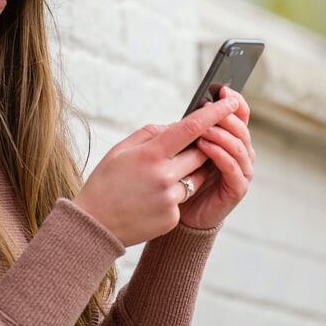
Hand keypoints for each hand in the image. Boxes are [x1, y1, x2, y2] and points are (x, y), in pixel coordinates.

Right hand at [72, 97, 238, 246]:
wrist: (95, 224)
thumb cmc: (105, 182)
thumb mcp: (120, 150)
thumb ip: (150, 134)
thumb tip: (177, 126)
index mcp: (150, 154)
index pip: (191, 128)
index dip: (215, 113)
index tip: (231, 101)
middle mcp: (164, 176)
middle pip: (201, 153)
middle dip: (200, 147)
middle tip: (185, 147)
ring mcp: (170, 199)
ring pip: (195, 178)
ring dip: (186, 173)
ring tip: (157, 178)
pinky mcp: (172, 217)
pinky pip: (184, 198)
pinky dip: (173, 195)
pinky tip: (150, 199)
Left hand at [177, 86, 254, 229]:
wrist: (181, 212)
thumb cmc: (182, 177)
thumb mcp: (184, 148)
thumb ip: (191, 131)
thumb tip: (190, 109)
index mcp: (231, 140)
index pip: (240, 115)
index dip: (234, 101)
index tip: (222, 89)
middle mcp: (241, 153)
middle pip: (241, 128)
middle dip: (225, 116)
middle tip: (209, 108)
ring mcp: (241, 171)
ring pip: (239, 146)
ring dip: (221, 135)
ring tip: (203, 129)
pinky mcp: (237, 189)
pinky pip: (233, 168)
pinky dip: (221, 155)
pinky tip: (205, 147)